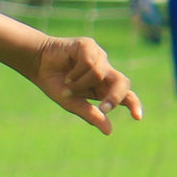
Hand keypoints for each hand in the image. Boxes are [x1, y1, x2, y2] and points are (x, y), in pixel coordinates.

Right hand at [29, 35, 143, 134]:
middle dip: (115, 96)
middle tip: (104, 108)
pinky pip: (89, 61)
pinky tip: (68, 74)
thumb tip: (109, 131)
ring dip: (80, 84)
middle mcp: (106, 71)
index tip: (137, 117)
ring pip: (99, 73)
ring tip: (68, 84)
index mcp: (104, 88)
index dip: (134, 104)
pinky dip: (76, 72)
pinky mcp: (89, 45)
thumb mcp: (72, 103)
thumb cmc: (56, 84)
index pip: (126, 95)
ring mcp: (99, 56)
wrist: (38, 64)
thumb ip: (90, 115)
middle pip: (123, 82)